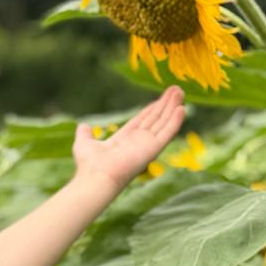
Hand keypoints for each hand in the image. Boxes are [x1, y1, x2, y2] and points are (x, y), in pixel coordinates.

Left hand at [71, 86, 185, 193]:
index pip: (142, 121)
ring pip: (163, 123)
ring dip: (173, 107)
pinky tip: (182, 109)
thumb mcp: (84, 143)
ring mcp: (147, 146)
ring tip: (180, 92)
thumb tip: (83, 127)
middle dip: (166, 104)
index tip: (161, 98)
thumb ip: (85, 134)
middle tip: (176, 89)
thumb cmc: (89, 165)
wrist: (96, 177)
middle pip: (155, 119)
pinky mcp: (153, 149)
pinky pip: (167, 133)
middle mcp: (138, 142)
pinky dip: (175, 121)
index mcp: (124, 140)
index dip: (151, 109)